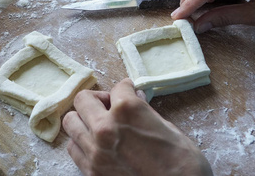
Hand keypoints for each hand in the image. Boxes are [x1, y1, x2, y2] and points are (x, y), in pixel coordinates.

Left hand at [63, 79, 212, 175]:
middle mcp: (106, 126)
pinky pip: (73, 147)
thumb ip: (146, 112)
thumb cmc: (182, 164)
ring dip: (85, 118)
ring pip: (71, 121)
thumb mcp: (169, 129)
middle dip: (98, 99)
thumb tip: (137, 100)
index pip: (118, 88)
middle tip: (111, 106)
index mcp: (128, 111)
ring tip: (101, 124)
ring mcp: (95, 150)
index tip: (129, 91)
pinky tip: (97, 143)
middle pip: (83, 99)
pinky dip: (81, 141)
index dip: (127, 89)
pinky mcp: (91, 171)